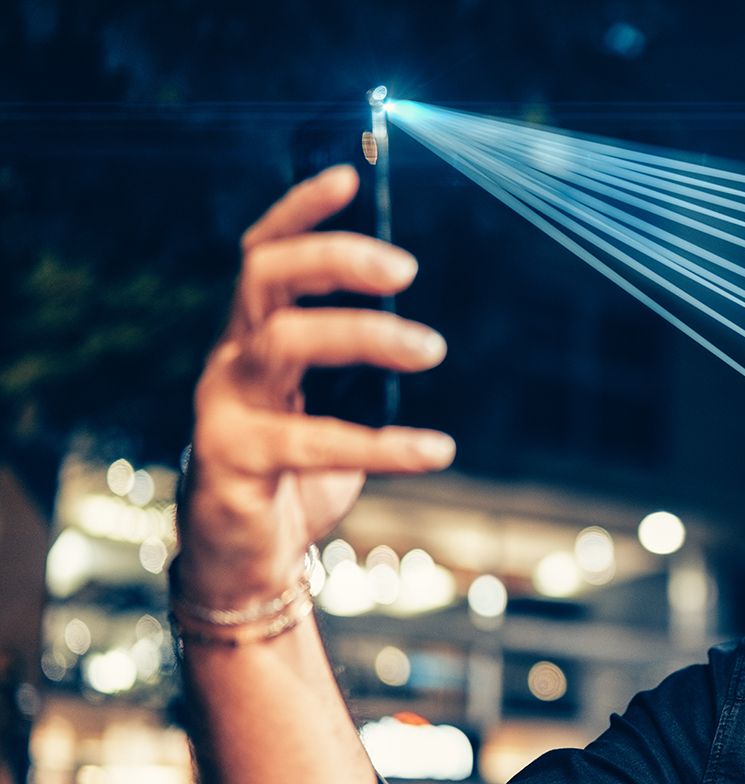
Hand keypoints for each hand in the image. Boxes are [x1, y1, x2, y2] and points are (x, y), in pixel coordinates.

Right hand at [177, 164, 454, 607]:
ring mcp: (224, 408)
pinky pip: (315, 441)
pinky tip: (437, 450)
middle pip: (266, 277)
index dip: (299, 210)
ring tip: (433, 348)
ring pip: (286, 342)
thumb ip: (357, 371)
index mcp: (253, 340)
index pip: (263, 254)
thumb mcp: (328, 410)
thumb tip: (419, 334)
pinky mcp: (235, 462)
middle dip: (335, 258)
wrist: (244, 564)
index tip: (349, 175)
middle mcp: (230, 361)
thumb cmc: (294, 478)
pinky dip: (384, 444)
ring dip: (366, 334)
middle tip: (406, 269)